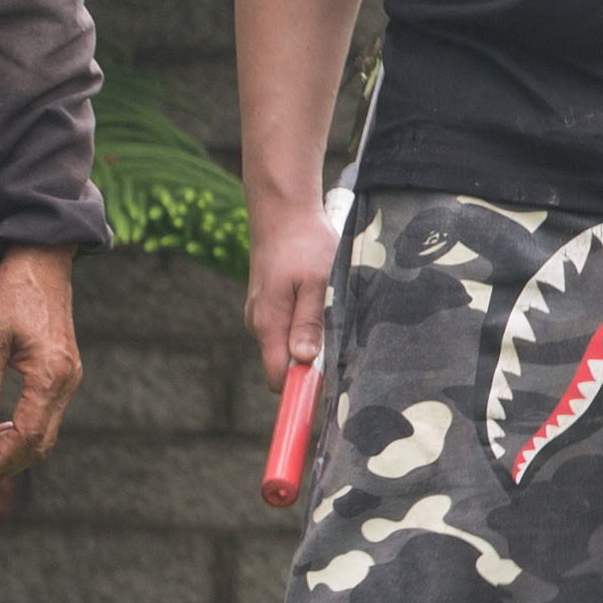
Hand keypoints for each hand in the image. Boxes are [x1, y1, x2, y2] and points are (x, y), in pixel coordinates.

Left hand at [0, 245, 82, 485]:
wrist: (41, 263)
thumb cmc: (13, 293)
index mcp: (49, 376)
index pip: (25, 437)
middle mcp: (66, 383)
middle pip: (38, 445)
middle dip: (1, 462)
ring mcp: (68, 380)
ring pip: (43, 434)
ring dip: (8, 449)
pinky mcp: (62, 375)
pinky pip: (44, 417)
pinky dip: (19, 432)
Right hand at [245, 188, 339, 395]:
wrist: (282, 211)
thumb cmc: (304, 243)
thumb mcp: (316, 282)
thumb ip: (309, 321)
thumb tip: (304, 359)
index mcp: (268, 323)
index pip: (278, 379)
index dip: (302, 390)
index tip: (329, 390)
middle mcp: (258, 323)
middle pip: (285, 365)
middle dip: (312, 365)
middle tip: (343, 346)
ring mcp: (261, 313)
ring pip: (288, 345)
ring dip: (311, 341)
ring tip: (333, 313)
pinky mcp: (269, 303)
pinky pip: (287, 327)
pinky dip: (305, 324)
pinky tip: (321, 301)